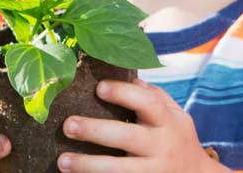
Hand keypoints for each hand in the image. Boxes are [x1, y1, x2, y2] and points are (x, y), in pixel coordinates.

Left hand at [57, 80, 225, 172]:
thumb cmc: (179, 140)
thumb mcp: (176, 117)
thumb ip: (156, 98)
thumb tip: (130, 78)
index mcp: (169, 122)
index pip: (149, 103)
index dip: (124, 94)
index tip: (99, 87)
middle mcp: (163, 146)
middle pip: (128, 137)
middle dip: (96, 131)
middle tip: (68, 125)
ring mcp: (154, 170)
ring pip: (119, 169)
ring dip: (88, 165)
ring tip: (63, 161)